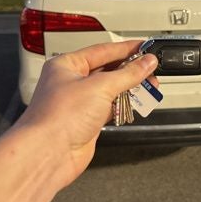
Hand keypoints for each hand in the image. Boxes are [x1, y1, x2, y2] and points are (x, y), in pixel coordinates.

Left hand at [15, 41, 157, 188]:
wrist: (48, 154)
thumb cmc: (58, 117)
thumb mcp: (100, 87)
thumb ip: (128, 74)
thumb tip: (146, 62)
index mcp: (67, 65)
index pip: (102, 50)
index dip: (126, 48)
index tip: (145, 47)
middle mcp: (71, 82)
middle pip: (108, 70)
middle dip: (131, 70)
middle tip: (151, 69)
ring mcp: (79, 103)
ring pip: (111, 90)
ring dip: (130, 89)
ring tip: (150, 86)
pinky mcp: (87, 122)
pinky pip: (111, 108)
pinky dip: (124, 106)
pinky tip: (136, 104)